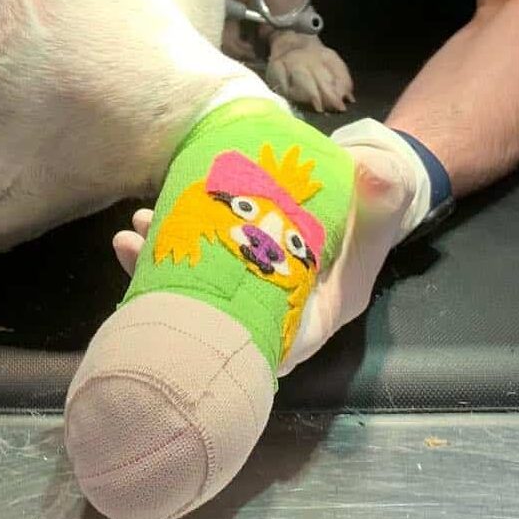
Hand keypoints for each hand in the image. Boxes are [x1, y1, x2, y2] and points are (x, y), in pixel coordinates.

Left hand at [111, 118, 430, 374]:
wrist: (365, 176)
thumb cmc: (377, 190)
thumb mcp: (388, 182)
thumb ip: (382, 184)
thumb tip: (373, 175)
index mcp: (322, 307)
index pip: (278, 342)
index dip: (232, 337)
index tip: (191, 315)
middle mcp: (282, 306)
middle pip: (224, 324)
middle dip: (176, 297)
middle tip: (135, 253)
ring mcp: (255, 284)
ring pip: (202, 295)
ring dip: (162, 268)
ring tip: (130, 236)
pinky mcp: (237, 258)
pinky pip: (198, 265)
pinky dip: (169, 248)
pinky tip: (142, 222)